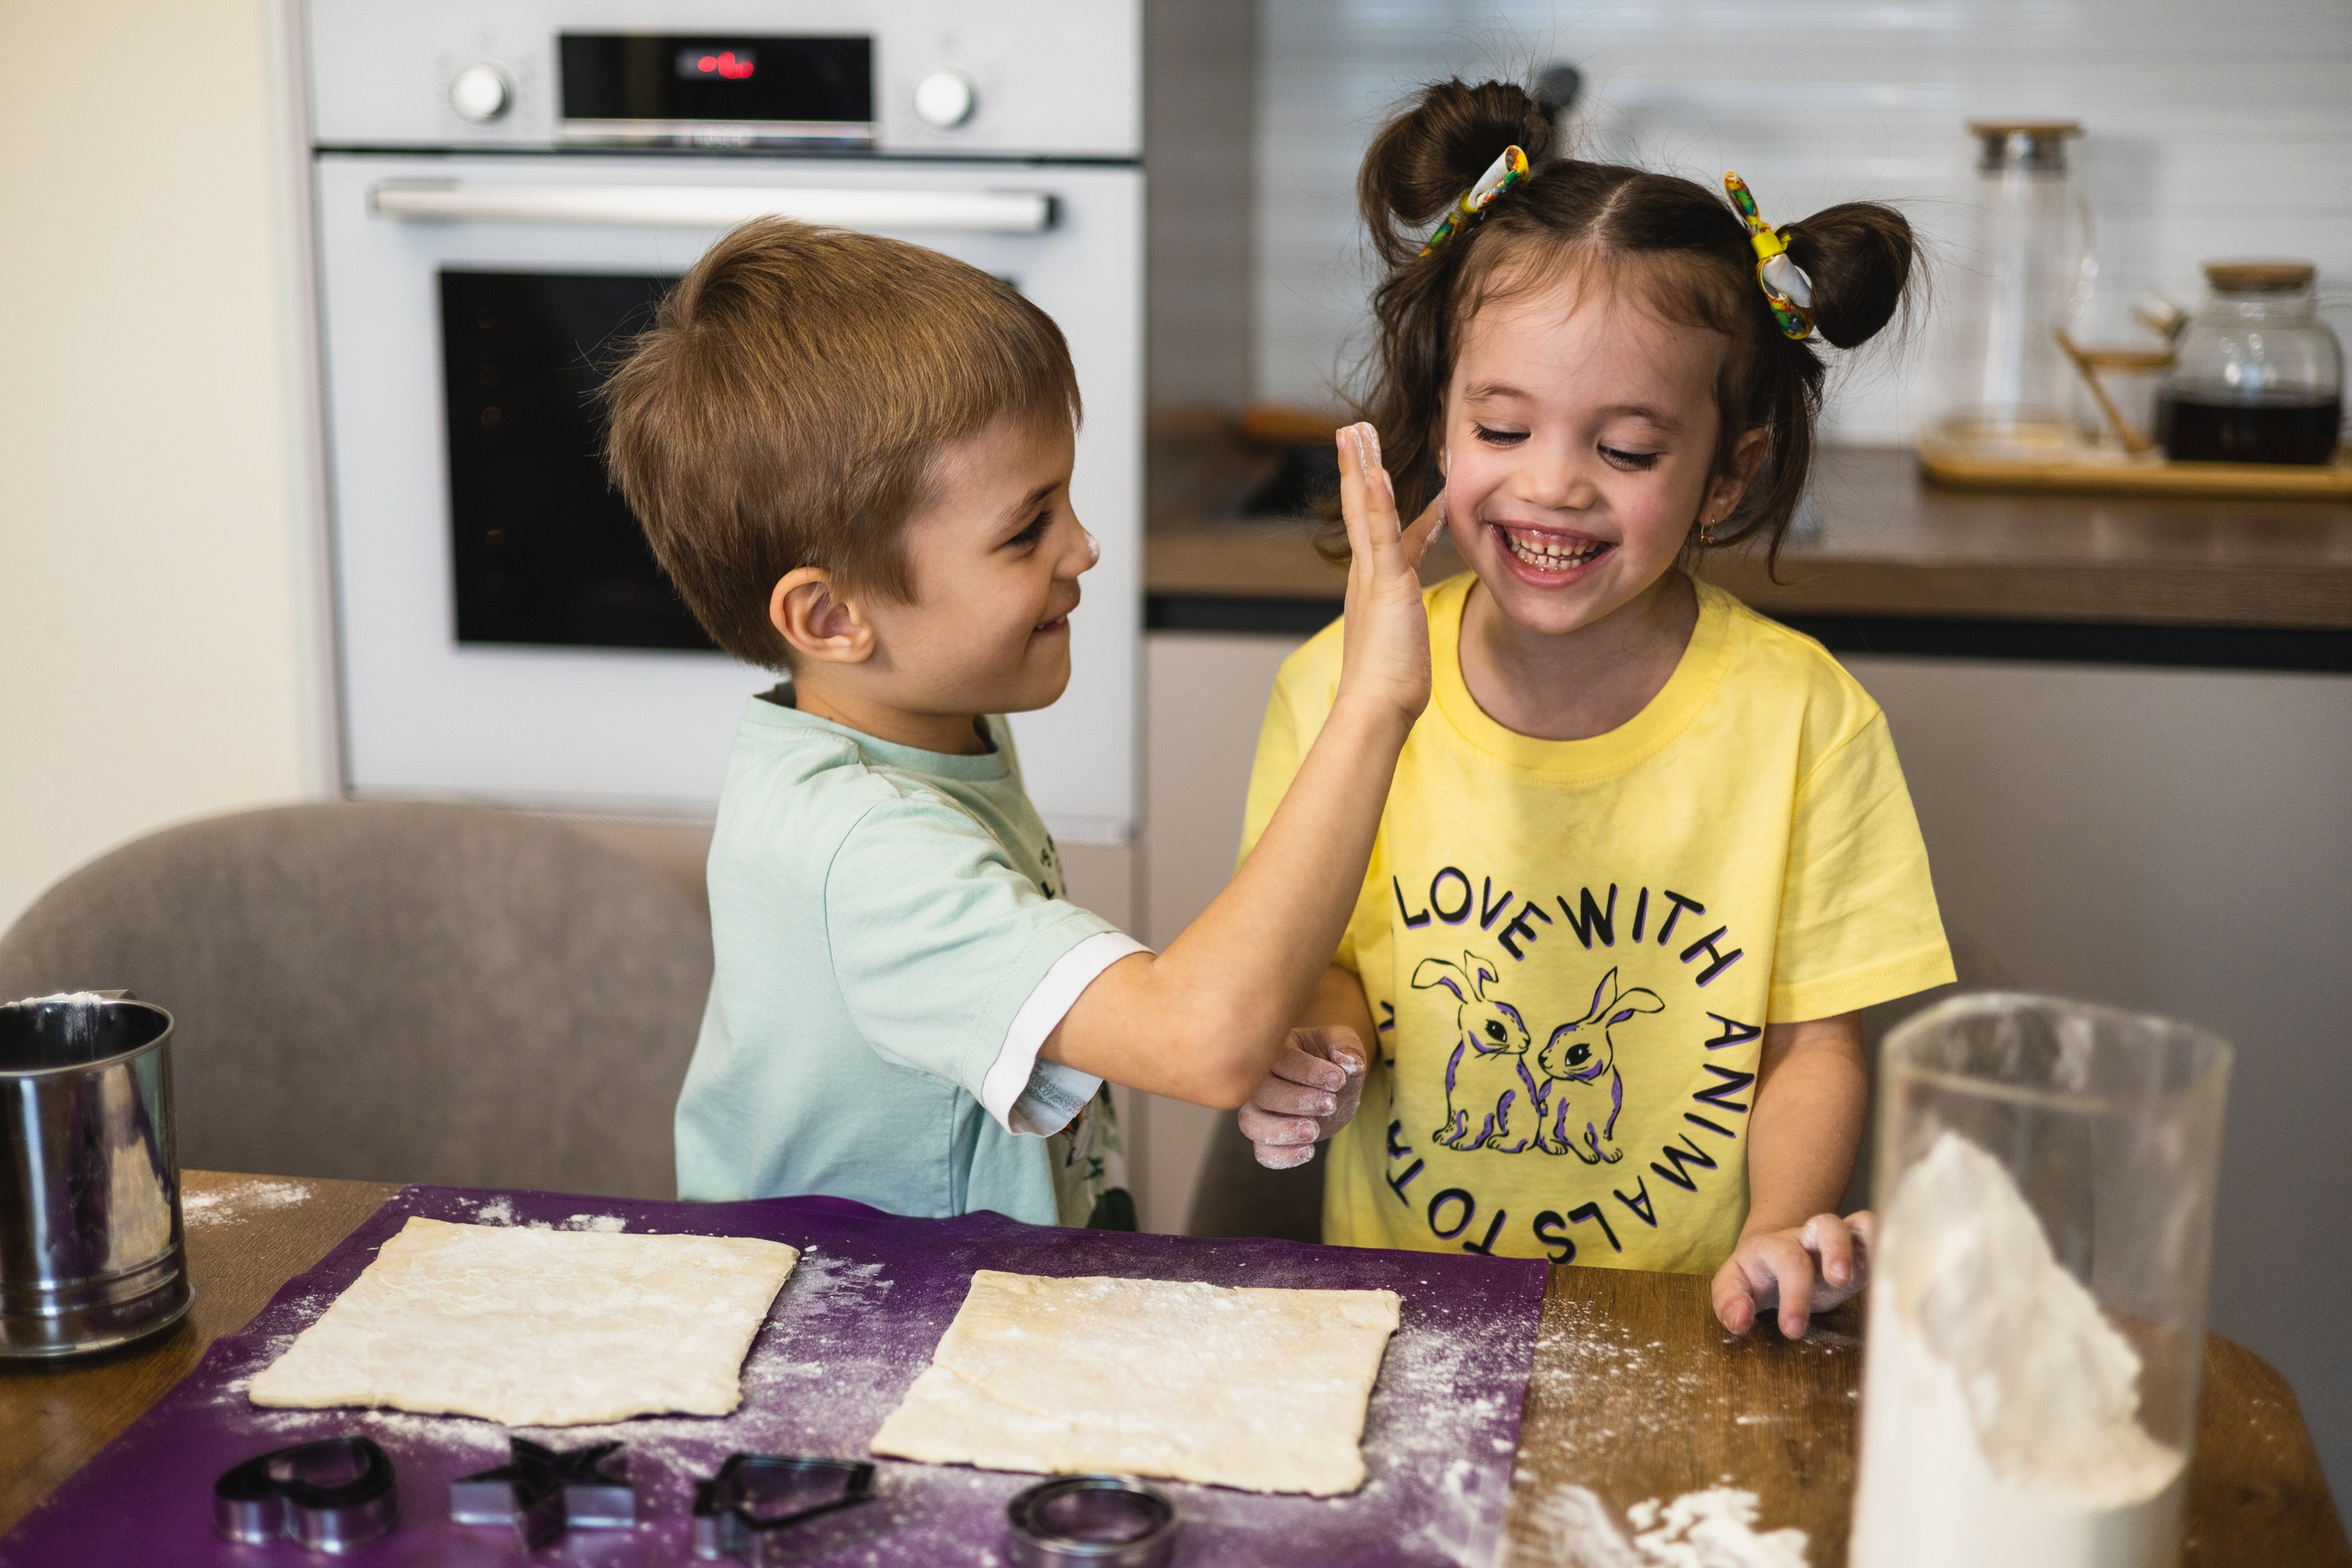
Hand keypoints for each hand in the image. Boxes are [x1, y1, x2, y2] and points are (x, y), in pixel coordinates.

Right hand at [1237, 1027, 1367, 1169]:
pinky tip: (1309, 1151)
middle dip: (1298, 1101)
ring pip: (1252, 1123)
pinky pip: (1262, 1153)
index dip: (1308, 1071)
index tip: (1339, 1079)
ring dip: (1283, 1130)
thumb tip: (1350, 1064)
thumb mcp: (1344, 1044)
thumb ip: (1348, 1047)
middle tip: (1331, 1104)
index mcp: (1276, 1052)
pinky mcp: (1267, 1138)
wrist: (1332, 1091)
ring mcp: (1259, 1111)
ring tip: (1315, 1131)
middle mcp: (1259, 1082)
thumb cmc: (1332, 1062)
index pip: (1280, 1060)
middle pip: (1261, 1093)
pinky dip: (1282, 1156)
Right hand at [1331, 423, 1444, 729]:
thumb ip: (1405, 623)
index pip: (1377, 531)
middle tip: (1352, 431)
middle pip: (1357, 509)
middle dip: (1355, 468)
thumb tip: (1412, 627)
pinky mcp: (1385, 585)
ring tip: (1356, 431)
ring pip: (1364, 512)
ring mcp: (1372, 577)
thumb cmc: (1391, 685)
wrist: (1375, 707)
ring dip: (1360, 468)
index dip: (1378, 499)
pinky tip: (1374, 471)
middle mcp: (1365, 575)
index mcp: (1372, 586)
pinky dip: (1376, 502)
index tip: (1380, 469)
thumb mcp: (1402, 642)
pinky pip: (1382, 535)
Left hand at [1711, 1210, 1874, 1337]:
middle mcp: (1810, 1238)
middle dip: (1837, 1250)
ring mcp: (1840, 1242)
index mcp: (1776, 1245)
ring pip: (1861, 1223)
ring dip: (1872, 1243)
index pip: (1788, 1260)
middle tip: (1838, 1281)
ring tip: (1874, 1275)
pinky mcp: (1863, 1254)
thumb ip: (1728, 1303)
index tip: (1792, 1330)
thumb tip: (1739, 1320)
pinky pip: (1881, 1240)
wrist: (1775, 1256)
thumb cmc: (1756, 1275)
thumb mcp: (1732, 1286)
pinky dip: (1890, 1252)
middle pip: (1828, 1225)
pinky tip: (1893, 1278)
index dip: (1793, 1295)